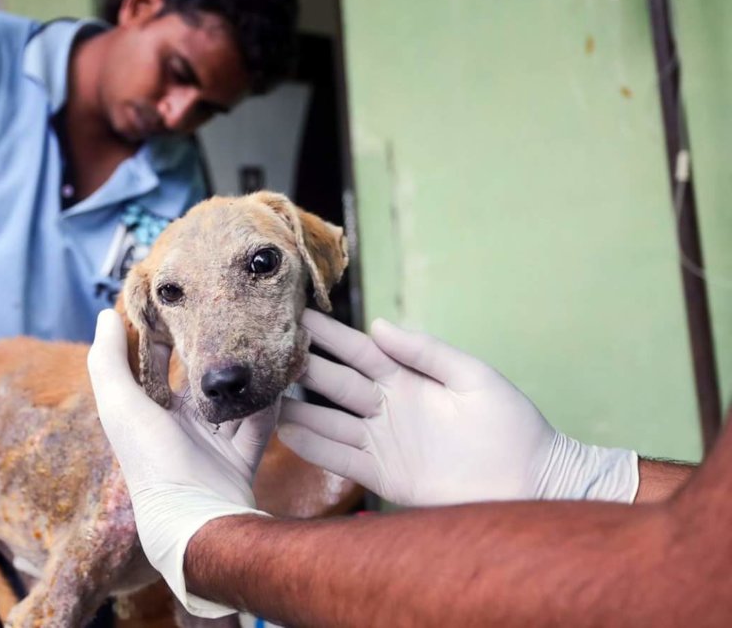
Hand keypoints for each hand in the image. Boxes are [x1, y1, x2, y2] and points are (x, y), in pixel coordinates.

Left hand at [87, 310, 275, 617]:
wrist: (195, 519)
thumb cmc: (150, 459)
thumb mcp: (120, 405)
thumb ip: (109, 360)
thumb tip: (104, 314)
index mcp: (149, 412)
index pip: (155, 364)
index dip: (163, 336)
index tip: (181, 302)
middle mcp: (181, 425)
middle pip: (199, 379)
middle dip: (214, 351)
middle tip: (232, 314)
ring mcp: (214, 442)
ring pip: (233, 397)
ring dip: (245, 374)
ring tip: (262, 338)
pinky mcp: (243, 456)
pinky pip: (260, 421)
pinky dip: (268, 401)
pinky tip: (280, 372)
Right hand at [278, 310, 638, 505]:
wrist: (532, 482)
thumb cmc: (513, 425)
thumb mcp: (474, 377)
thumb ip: (426, 351)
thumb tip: (378, 325)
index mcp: (409, 379)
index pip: (358, 351)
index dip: (328, 334)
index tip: (296, 313)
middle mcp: (388, 408)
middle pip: (335, 383)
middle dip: (301, 366)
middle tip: (264, 349)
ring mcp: (383, 442)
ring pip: (329, 420)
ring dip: (297, 407)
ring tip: (262, 394)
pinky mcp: (384, 477)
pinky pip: (340, 458)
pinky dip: (312, 446)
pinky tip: (284, 433)